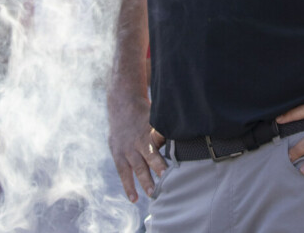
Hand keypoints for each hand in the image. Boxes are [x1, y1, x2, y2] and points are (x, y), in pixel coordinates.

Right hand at [107, 87, 165, 202]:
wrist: (121, 103)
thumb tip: (187, 138)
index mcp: (148, 133)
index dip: (164, 158)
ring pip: (136, 168)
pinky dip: (128, 186)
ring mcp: (126, 149)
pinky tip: (134, 199)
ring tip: (153, 195)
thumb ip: (166, 130)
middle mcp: (137, 142)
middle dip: (157, 171)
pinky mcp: (117, 154)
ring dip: (144, 182)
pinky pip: (123, 173)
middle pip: (148, 158)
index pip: (158, 147)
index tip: (174, 169)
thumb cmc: (145, 112)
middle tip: (165, 184)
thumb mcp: (155, 117)